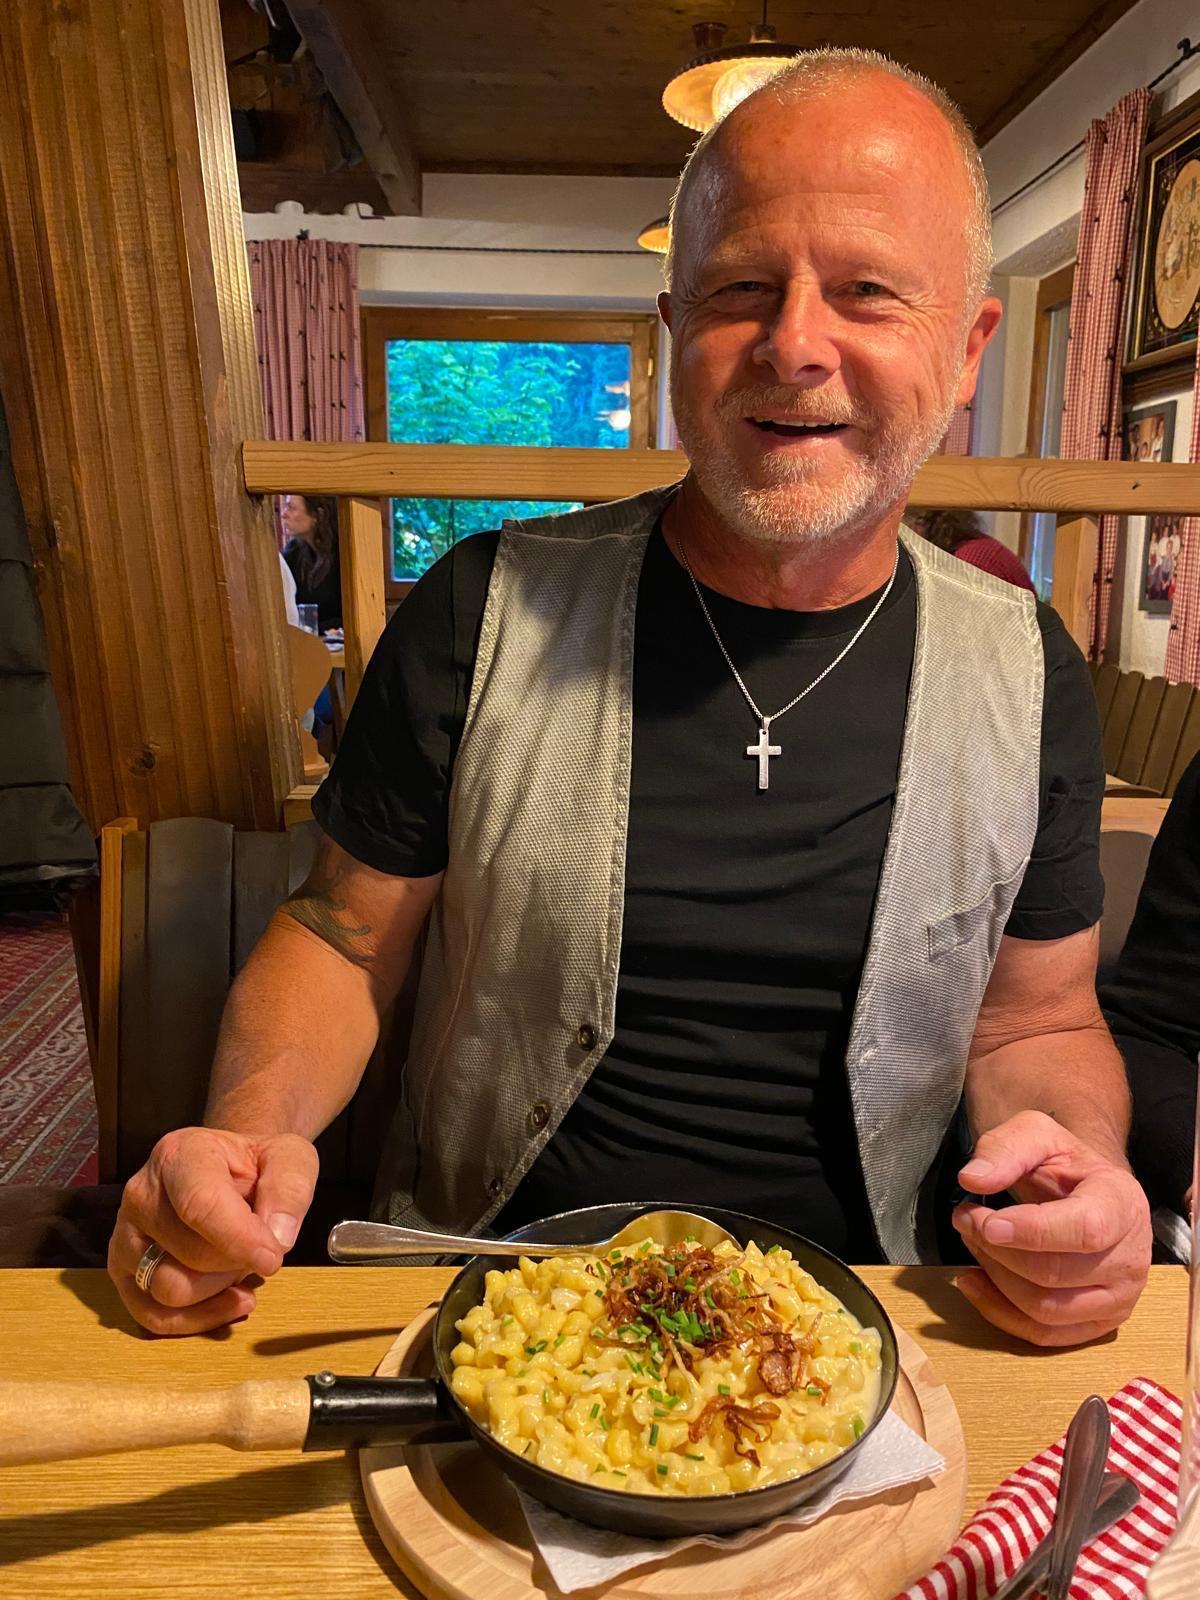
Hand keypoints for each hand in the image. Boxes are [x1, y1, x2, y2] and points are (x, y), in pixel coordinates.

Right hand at [108, 1128, 318, 1335]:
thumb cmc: (256, 1166)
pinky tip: (230, 1302)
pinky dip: (198, 1319)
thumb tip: (278, 1237)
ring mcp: (126, 1234)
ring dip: (218, 1290)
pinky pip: (153, 1316)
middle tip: (259, 1249)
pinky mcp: (122, 1271)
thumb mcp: (289, 1157)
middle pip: (190, 1255)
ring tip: (239, 1266)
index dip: (239, 1238)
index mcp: (181, 1154)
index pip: (199, 1204)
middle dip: (236, 1263)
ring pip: (169, 1290)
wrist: (229, 1171)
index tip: (273, 1257)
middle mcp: (142, 1193)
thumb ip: (289, 1189)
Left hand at [951, 1110, 1150, 1346]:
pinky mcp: (1097, 1323)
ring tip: (972, 1243)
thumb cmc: (1064, 1165)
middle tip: (965, 1220)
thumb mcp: (1036, 1135)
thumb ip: (1005, 1148)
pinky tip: (973, 1281)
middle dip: (998, 1249)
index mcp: (1122, 1204)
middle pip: (1055, 1273)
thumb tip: (973, 1179)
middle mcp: (1130, 1258)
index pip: (1085, 1229)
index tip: (987, 1222)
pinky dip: (1000, 1312)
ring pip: (1046, 1308)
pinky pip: (1044, 1335)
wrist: (1088, 1192)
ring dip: (995, 1277)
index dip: (1032, 1231)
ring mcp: (1118, 1298)